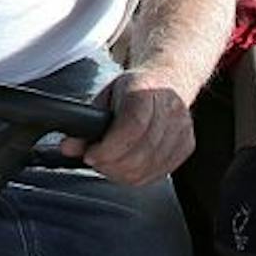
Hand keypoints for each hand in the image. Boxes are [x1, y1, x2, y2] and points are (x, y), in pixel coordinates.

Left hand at [57, 69, 194, 185]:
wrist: (167, 79)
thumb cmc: (133, 89)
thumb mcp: (104, 96)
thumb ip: (85, 122)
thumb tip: (68, 148)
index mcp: (146, 90)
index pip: (132, 127)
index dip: (109, 148)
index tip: (90, 155)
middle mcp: (169, 110)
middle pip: (141, 152)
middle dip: (111, 164)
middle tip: (94, 161)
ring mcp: (182, 129)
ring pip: (150, 167)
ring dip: (123, 173)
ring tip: (108, 164)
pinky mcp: (187, 146)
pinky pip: (160, 172)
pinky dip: (139, 176)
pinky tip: (126, 167)